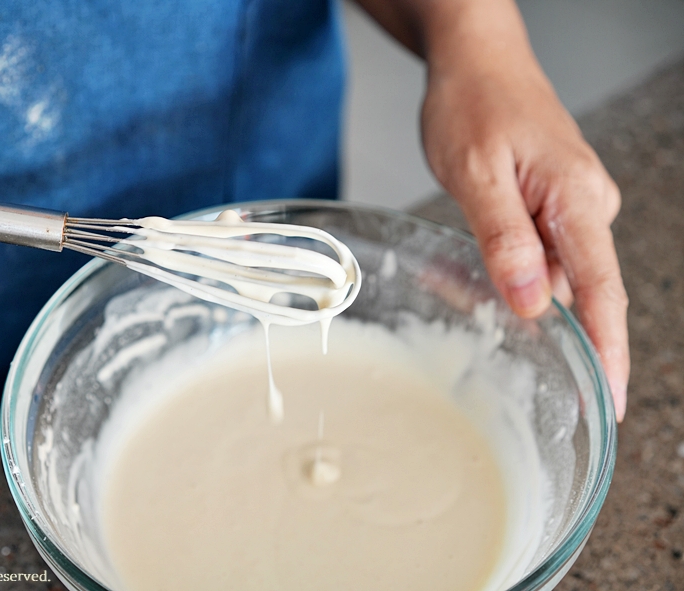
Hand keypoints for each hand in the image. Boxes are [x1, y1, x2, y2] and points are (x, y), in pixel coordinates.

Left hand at [417, 6, 628, 419]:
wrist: (476, 63)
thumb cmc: (475, 104)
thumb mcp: (476, 172)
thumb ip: (504, 237)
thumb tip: (534, 300)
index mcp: (576, 199)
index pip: (602, 290)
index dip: (607, 350)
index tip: (612, 401)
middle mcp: (586, 206)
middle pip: (580, 291)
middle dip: (553, 335)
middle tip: (524, 378)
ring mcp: (572, 207)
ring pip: (554, 277)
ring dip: (520, 302)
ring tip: (474, 311)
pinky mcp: (553, 206)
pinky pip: (539, 256)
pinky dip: (511, 277)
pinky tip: (474, 281)